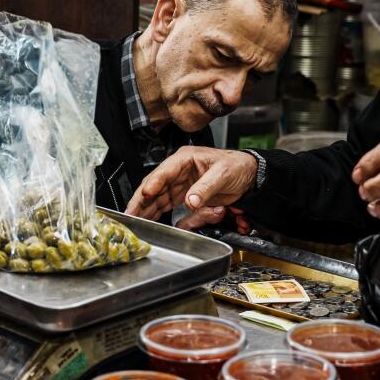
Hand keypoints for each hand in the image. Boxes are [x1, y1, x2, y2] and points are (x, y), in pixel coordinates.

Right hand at [125, 147, 257, 225]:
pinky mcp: (185, 195)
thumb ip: (206, 188)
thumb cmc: (236, 166)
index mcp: (185, 159)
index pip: (164, 171)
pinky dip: (160, 213)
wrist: (249, 175)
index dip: (153, 183)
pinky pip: (168, 205)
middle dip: (142, 200)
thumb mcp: (222, 175)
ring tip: (136, 220)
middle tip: (130, 212)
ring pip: (158, 198)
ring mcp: (180, 184)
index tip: (145, 194)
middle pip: (155, 186)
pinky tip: (151, 221)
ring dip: (147, 209)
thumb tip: (191, 201)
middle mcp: (179, 171)